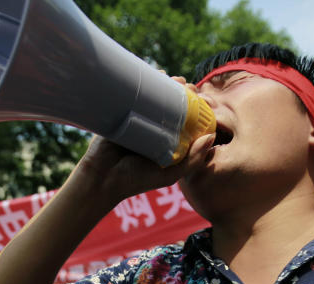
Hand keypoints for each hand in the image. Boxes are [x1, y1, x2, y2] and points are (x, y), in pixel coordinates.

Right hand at [73, 88, 214, 205]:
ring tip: (176, 80)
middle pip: (172, 105)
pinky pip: (136, 93)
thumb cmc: (136, 179)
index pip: (187, 121)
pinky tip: (157, 74)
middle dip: (184, 93)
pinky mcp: (122, 112)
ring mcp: (138, 118)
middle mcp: (154, 128)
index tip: (205, 101)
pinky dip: (147, 81)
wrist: (102, 178)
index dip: (197, 110)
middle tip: (190, 88)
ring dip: (168, 83)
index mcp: (167, 141)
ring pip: (156, 96)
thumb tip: (211, 137)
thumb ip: (193, 160)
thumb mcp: (170, 175)